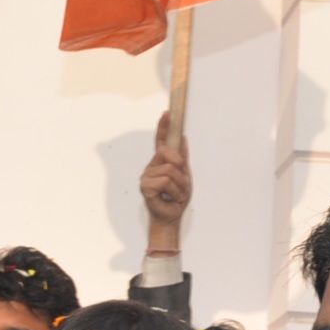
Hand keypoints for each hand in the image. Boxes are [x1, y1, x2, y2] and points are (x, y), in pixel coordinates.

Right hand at [139, 113, 190, 253]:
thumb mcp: (184, 175)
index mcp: (160, 163)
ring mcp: (146, 177)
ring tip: (178, 193)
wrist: (172, 217)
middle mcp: (151, 167)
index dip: (163, 127)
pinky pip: (165, 181)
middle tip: (183, 180)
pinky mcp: (145, 187)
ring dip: (180, 183)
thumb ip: (182, 158)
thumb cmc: (176, 198)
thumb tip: (182, 139)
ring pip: (169, 169)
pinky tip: (172, 198)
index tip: (167, 113)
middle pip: (166, 153)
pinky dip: (174, 191)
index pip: (160, 141)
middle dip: (179, 165)